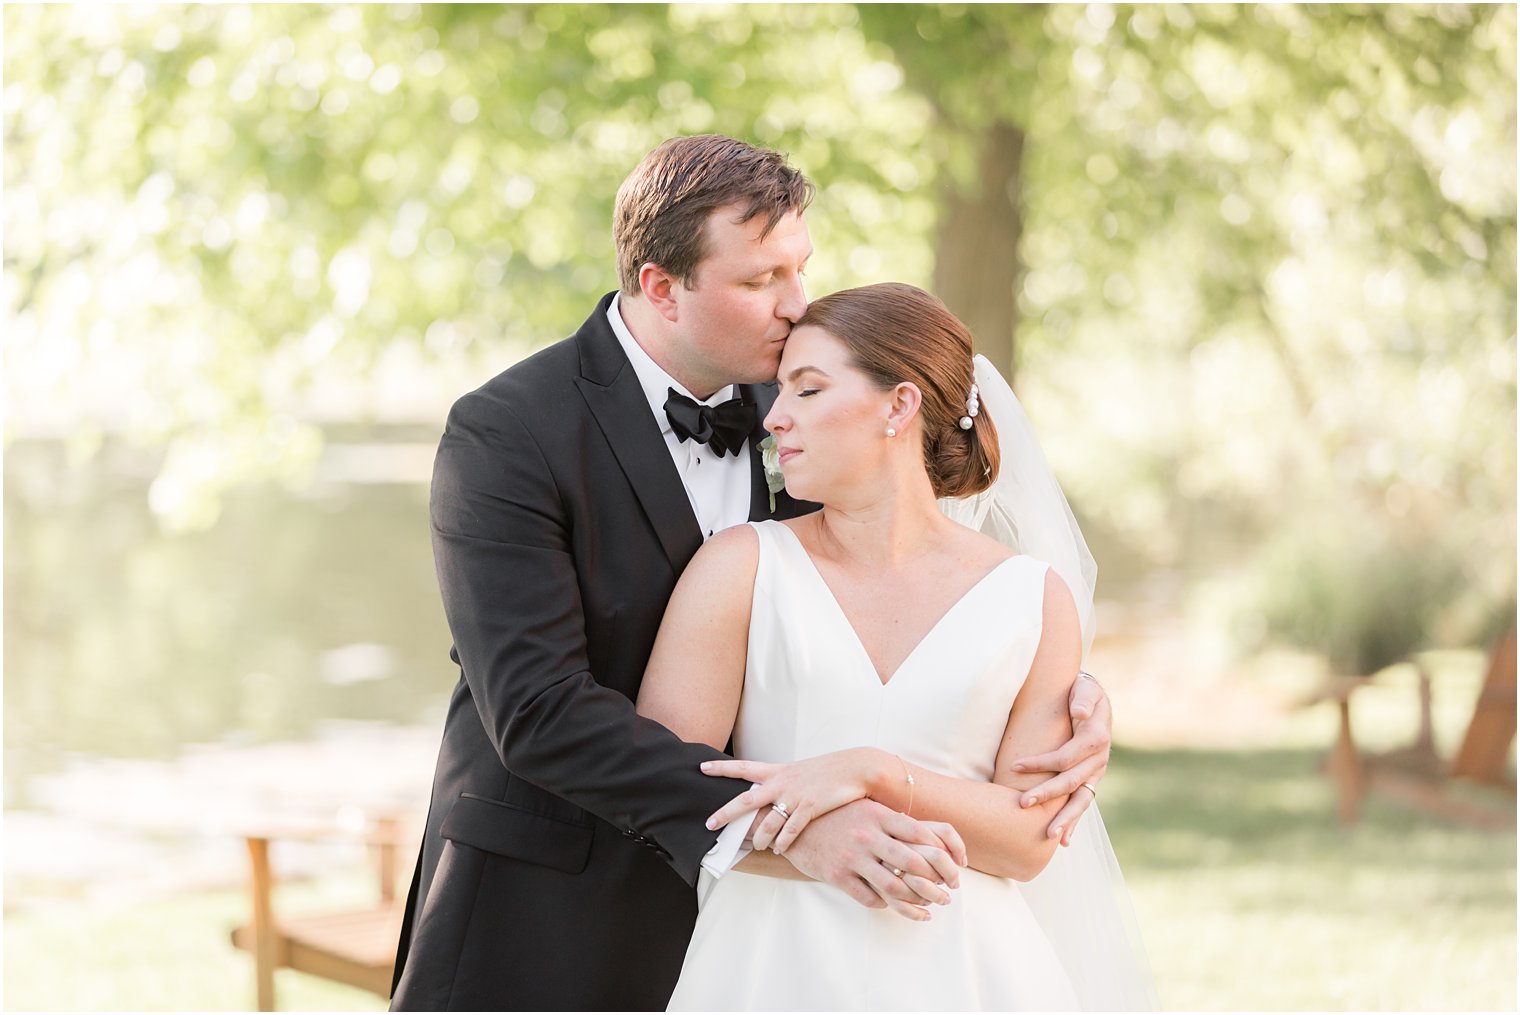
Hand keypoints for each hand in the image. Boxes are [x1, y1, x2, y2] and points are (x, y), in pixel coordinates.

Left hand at [701, 748, 883, 852]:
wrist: (854, 768)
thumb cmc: (827, 771)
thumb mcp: (800, 772)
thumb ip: (782, 782)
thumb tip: (768, 792)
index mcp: (777, 771)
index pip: (743, 767)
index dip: (721, 767)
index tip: (702, 767)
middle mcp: (781, 782)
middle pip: (746, 800)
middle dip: (726, 813)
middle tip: (709, 824)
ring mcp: (795, 796)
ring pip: (768, 822)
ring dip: (759, 837)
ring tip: (754, 846)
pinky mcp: (810, 808)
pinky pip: (791, 831)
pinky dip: (783, 842)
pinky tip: (779, 849)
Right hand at [781, 799, 966, 920]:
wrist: (791, 823)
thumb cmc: (837, 816)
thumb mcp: (866, 809)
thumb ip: (895, 821)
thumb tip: (933, 838)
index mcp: (879, 815)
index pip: (922, 834)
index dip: (944, 854)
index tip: (955, 868)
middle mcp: (868, 835)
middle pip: (914, 863)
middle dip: (937, 884)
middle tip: (947, 896)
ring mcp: (852, 856)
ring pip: (894, 886)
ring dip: (916, 903)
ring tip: (927, 910)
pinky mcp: (837, 875)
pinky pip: (869, 897)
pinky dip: (886, 904)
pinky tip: (892, 905)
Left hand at [1008, 671, 1110, 845]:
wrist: (1095, 699)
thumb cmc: (1083, 691)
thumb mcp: (1085, 688)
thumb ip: (1083, 699)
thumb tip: (1079, 712)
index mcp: (1096, 739)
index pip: (1065, 757)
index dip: (1040, 763)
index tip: (1015, 766)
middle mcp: (1099, 759)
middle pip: (1071, 782)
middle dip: (1046, 794)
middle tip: (1022, 804)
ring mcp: (1096, 772)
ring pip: (1081, 800)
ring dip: (1066, 820)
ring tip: (1050, 837)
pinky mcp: (1091, 779)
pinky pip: (1083, 803)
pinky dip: (1075, 822)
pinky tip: (1065, 841)